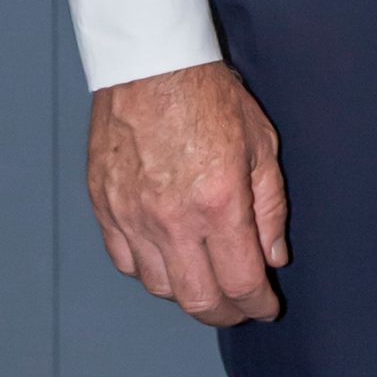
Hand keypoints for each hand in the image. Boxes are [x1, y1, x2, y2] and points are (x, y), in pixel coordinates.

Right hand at [88, 61, 287, 326]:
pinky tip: (169, 261)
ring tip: (207, 282)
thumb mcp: (261, 145)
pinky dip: (150, 272)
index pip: (241, 282)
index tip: (265, 308)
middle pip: (198, 298)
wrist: (151, 64)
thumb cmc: (209, 96)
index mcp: (219, 202)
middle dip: (225, 313)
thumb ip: (269, 207)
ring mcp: (133, 217)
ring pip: (160, 287)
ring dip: (188, 294)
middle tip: (239, 307)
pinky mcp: (105, 208)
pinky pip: (126, 262)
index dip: (257, 305)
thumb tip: (272, 257)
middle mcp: (173, 219)